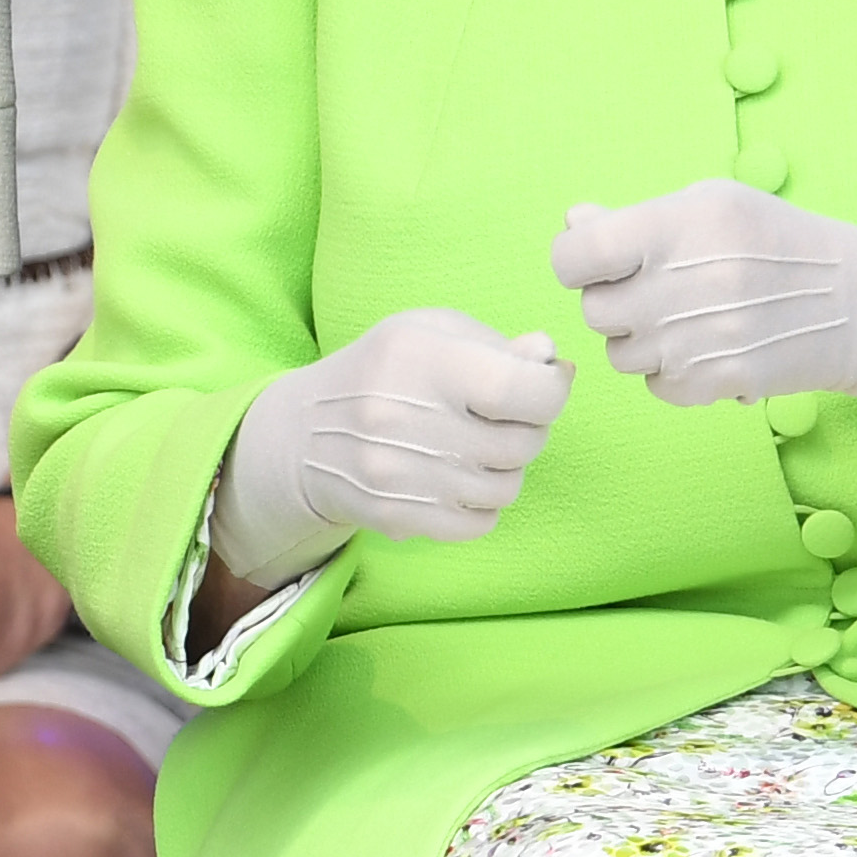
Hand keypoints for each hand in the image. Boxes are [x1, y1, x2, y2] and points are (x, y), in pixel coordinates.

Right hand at [214, 307, 571, 590]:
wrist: (303, 434)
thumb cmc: (383, 372)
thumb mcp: (431, 333)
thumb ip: (496, 345)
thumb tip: (553, 362)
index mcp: (422, 359)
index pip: (523, 389)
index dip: (551, 389)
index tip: (542, 384)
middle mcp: (407, 417)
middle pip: (521, 443)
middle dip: (527, 429)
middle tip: (503, 417)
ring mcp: (400, 474)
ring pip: (506, 487)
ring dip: (504, 469)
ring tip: (475, 447)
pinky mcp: (396, 515)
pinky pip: (479, 523)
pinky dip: (481, 505)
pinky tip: (458, 480)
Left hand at [546, 181, 856, 421]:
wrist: (856, 303)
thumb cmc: (777, 242)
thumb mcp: (712, 205)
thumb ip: (635, 218)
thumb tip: (573, 222)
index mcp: (675, 228)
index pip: (574, 256)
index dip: (580, 258)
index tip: (601, 258)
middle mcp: (679, 286)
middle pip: (595, 309)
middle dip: (617, 298)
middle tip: (660, 286)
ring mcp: (694, 341)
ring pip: (620, 352)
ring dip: (643, 337)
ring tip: (690, 315)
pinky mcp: (712, 383)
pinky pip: (654, 385)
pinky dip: (672, 371)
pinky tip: (708, 344)